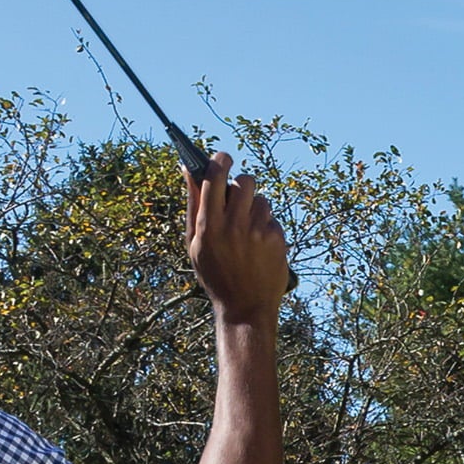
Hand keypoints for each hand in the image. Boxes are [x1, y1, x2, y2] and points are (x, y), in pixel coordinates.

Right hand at [187, 152, 289, 325]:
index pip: (216, 178)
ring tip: (247, 231)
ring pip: (261, 200)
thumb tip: (187, 169)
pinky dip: (266, 227)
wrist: (245, 307)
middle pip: (245, 182)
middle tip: (238, 197)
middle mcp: (234, 226)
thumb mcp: (195, 244)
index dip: (221, 160)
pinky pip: (272, 219)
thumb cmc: (215, 273)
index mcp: (209, 226)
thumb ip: (193, 205)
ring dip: (254, 208)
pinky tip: (259, 247)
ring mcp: (258, 232)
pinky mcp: (276, 239)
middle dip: (242, 184)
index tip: (223, 157)